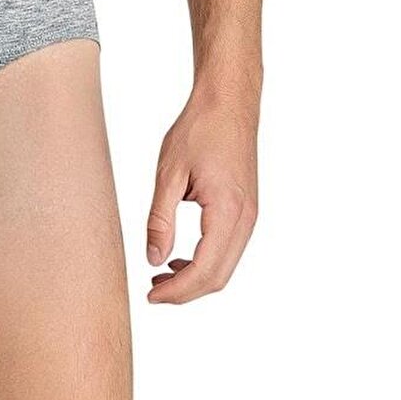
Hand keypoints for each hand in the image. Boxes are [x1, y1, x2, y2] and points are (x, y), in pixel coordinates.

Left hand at [145, 87, 257, 303]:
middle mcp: (245, 219)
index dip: (177, 291)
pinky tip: (179, 257)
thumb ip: (160, 219)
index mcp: (227, 211)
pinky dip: (206, 262)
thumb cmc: (200, 129)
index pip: (204, 269)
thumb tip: (153, 259)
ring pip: (225, 267)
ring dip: (196, 279)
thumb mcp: (169, 173)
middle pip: (218, 277)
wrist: (229, 103)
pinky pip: (229, 249)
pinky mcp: (246, 210)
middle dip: (185, 292)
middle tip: (152, 291)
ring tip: (160, 276)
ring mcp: (250, 216)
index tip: (151, 296)